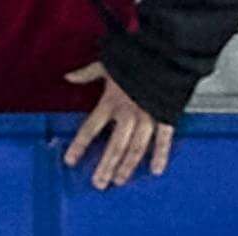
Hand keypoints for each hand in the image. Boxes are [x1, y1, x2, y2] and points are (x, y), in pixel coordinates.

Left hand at [62, 65, 171, 189]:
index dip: (80, 145)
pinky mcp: (166, 114)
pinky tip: (156, 170)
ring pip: (136, 147)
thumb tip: (69, 76)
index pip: (90, 128)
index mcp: (112, 100)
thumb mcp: (108, 62)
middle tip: (98, 183)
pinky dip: (161, 154)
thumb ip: (88, 73)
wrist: (168, 49)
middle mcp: (128, 112)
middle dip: (106, 166)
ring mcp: (148, 115)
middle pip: (114, 145)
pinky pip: (163, 138)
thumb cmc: (138, 55)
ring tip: (120, 181)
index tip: (70, 160)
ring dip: (127, 166)